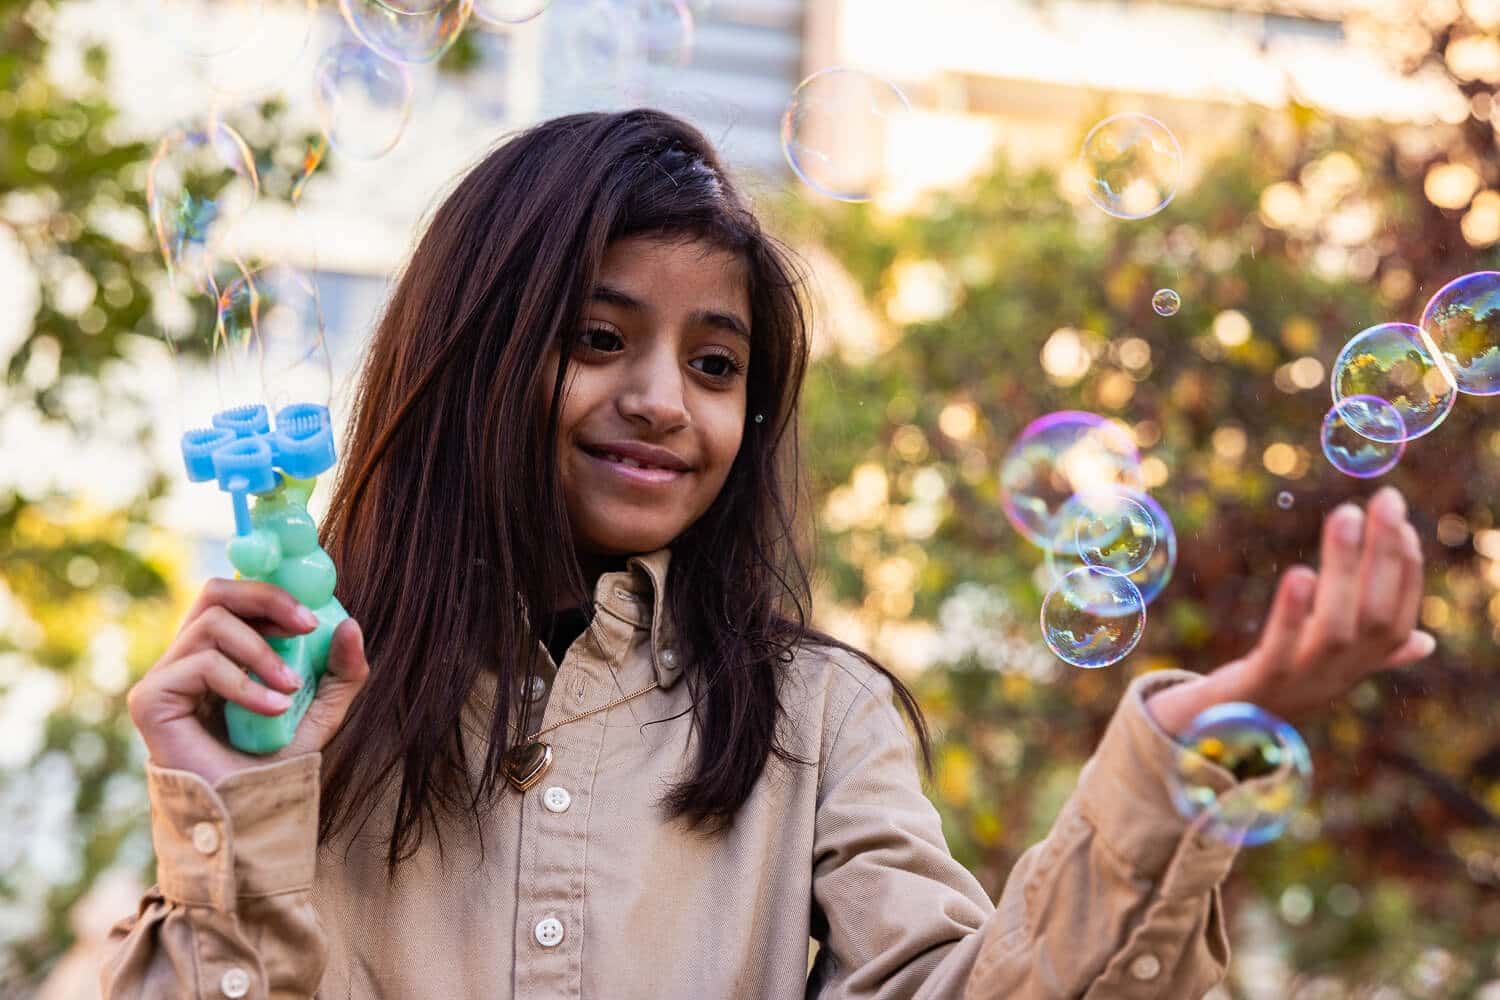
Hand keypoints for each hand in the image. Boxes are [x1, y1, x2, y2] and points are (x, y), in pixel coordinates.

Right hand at [127, 577, 369, 785]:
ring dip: (263, 652)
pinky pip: (202, 664)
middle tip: (306, 625)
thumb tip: (350, 624)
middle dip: (267, 599)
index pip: (235, 596)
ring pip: (213, 623)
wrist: (247, 815)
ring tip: (290, 689)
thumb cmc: (275, 763)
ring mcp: (165, 677)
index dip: (271, 592)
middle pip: (215, 591)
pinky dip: (246, 683)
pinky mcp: (150, 699)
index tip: (313, 617)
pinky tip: (272, 710)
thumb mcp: (323, 710)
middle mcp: (187, 658)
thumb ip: (341, 670)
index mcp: (220, 652)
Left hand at [1147, 486, 1432, 736]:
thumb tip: (1425, 642)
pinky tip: (1300, 573)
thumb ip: (1374, 655)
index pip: (1398, 613)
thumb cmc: (1279, 694)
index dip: (1404, 568)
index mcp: (1359, 665)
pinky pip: (1282, 648)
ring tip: (1345, 516)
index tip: (1399, 518)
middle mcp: (1340, 675)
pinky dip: (1293, 612)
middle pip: (1377, 614)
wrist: (1217, 738)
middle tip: (1384, 498)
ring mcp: (1302, 681)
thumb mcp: (1329, 670)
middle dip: (1385, 555)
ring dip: (1344, 569)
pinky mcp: (1261, 685)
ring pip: (1338, 626)